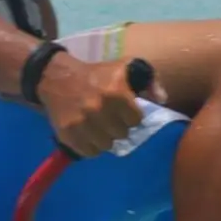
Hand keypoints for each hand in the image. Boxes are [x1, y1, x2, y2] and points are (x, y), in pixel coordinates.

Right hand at [36, 55, 156, 157]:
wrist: (57, 78)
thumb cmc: (96, 74)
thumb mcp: (125, 67)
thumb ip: (150, 80)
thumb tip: (162, 99)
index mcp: (116, 92)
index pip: (136, 120)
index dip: (131, 115)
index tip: (123, 110)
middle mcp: (99, 109)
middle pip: (122, 134)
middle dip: (118, 126)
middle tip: (110, 118)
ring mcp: (82, 123)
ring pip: (107, 146)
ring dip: (105, 137)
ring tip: (99, 126)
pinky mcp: (68, 134)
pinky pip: (89, 152)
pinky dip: (91, 146)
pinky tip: (88, 133)